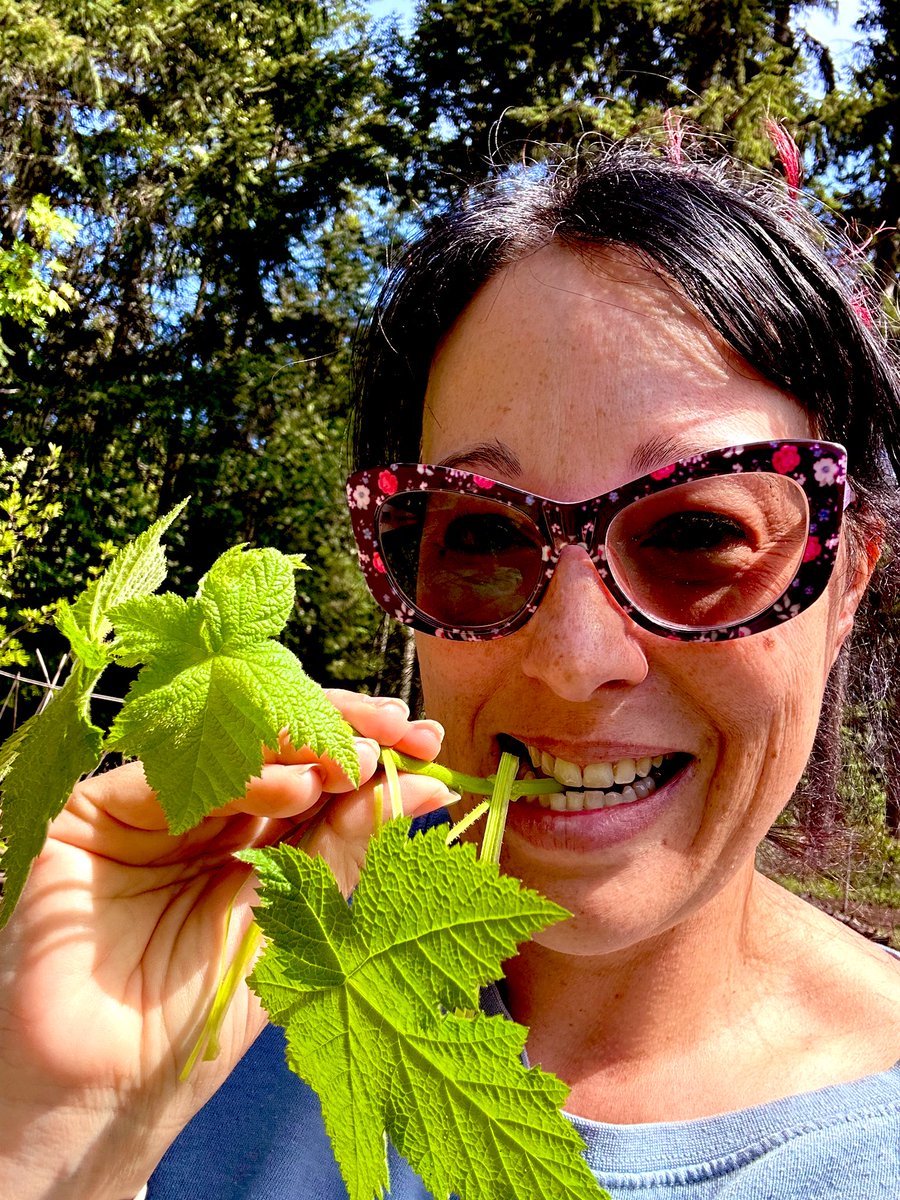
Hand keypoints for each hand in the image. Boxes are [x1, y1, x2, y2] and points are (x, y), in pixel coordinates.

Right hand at [0, 691, 450, 1199]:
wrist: (116, 1088)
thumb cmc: (211, 1014)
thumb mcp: (304, 924)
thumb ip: (352, 848)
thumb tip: (431, 787)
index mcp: (252, 830)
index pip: (315, 766)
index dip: (369, 745)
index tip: (429, 740)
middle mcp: (203, 808)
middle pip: (276, 742)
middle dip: (343, 729)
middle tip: (401, 733)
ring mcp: (151, 807)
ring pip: (229, 746)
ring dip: (301, 747)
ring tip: (355, 766)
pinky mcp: (94, 814)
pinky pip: (170, 777)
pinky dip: (240, 776)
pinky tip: (295, 788)